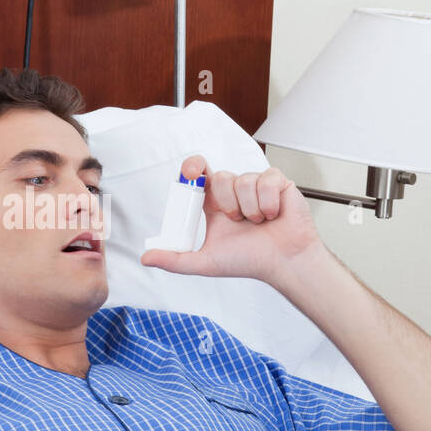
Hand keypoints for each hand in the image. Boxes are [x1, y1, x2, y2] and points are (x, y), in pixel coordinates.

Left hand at [140, 154, 322, 284]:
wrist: (284, 263)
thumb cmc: (250, 261)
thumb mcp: (206, 262)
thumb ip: (176, 259)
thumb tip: (146, 258)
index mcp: (215, 204)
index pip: (199, 175)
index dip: (193, 167)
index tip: (190, 173)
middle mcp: (234, 192)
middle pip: (222, 177)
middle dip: (228, 203)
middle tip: (238, 221)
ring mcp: (257, 185)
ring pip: (243, 180)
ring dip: (250, 208)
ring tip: (258, 223)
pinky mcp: (278, 183)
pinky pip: (266, 180)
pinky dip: (268, 203)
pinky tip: (273, 215)